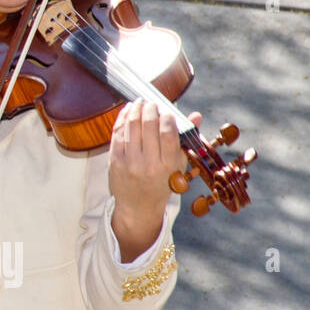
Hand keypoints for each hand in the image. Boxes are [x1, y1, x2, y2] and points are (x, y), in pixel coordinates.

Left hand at [109, 100, 198, 261]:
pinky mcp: (114, 161)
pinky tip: (127, 112)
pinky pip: (117, 135)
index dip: (167, 118)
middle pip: (148, 127)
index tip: (166, 111)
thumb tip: (196, 115)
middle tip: (150, 102)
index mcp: (168, 166)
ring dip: (134, 111)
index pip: (168, 134)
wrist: (138, 207)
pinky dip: (122, 120)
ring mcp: (129, 162)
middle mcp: (148, 164)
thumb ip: (185, 140)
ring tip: (138, 102)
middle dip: (149, 110)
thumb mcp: (178, 166)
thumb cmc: (162, 184)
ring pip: (131, 128)